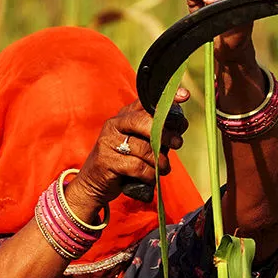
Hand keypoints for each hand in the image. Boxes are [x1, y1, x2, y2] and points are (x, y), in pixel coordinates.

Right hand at [64, 89, 190, 218]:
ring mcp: (109, 142)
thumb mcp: (139, 142)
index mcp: (124, 116)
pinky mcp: (107, 161)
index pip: (146, 102)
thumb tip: (181, 124)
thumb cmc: (123, 161)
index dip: (166, 99)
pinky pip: (137, 167)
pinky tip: (151, 178)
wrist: (94, 182)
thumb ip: (157, 132)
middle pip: (144, 122)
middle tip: (177, 143)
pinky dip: (150, 174)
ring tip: (164, 168)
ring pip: (144, 148)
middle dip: (166, 134)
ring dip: (160, 161)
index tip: (184, 95)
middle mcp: (115, 124)